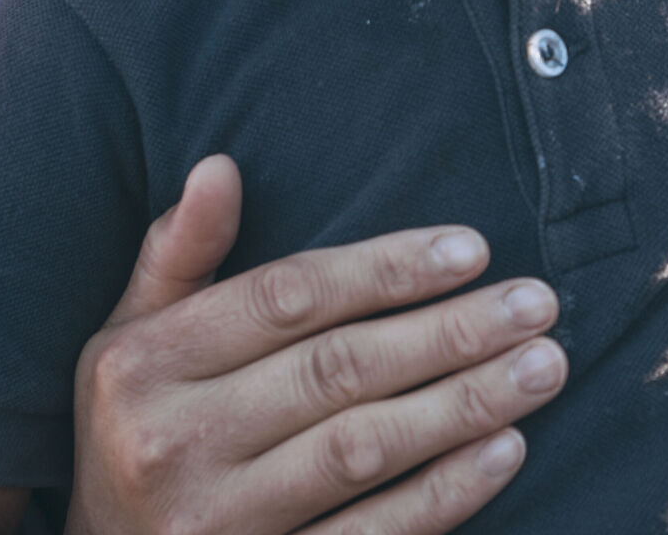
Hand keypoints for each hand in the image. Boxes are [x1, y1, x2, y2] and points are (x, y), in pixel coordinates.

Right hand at [66, 155, 565, 534]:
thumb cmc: (131, 434)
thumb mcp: (124, 343)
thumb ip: (176, 257)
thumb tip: (220, 168)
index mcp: (143, 367)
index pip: (286, 299)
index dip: (385, 270)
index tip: (472, 249)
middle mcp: (173, 443)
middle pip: (337, 370)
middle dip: (450, 332)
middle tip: (538, 303)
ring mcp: (217, 525)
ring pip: (363, 449)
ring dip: (465, 404)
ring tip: (542, 366)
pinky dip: (443, 494)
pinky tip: (505, 450)